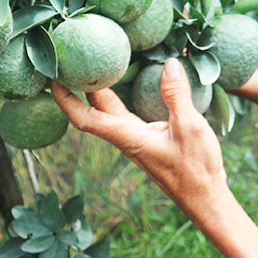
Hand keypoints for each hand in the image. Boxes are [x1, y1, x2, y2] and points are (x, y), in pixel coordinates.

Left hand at [51, 58, 228, 215]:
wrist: (205, 198)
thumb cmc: (195, 169)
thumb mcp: (189, 127)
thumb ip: (176, 95)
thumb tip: (169, 63)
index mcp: (128, 137)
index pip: (85, 118)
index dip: (65, 99)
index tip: (52, 79)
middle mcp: (126, 138)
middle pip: (93, 110)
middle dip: (78, 87)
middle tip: (68, 60)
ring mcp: (136, 139)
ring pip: (109, 111)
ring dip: (97, 90)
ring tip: (91, 65)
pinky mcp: (148, 139)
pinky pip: (125, 113)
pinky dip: (119, 95)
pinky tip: (126, 82)